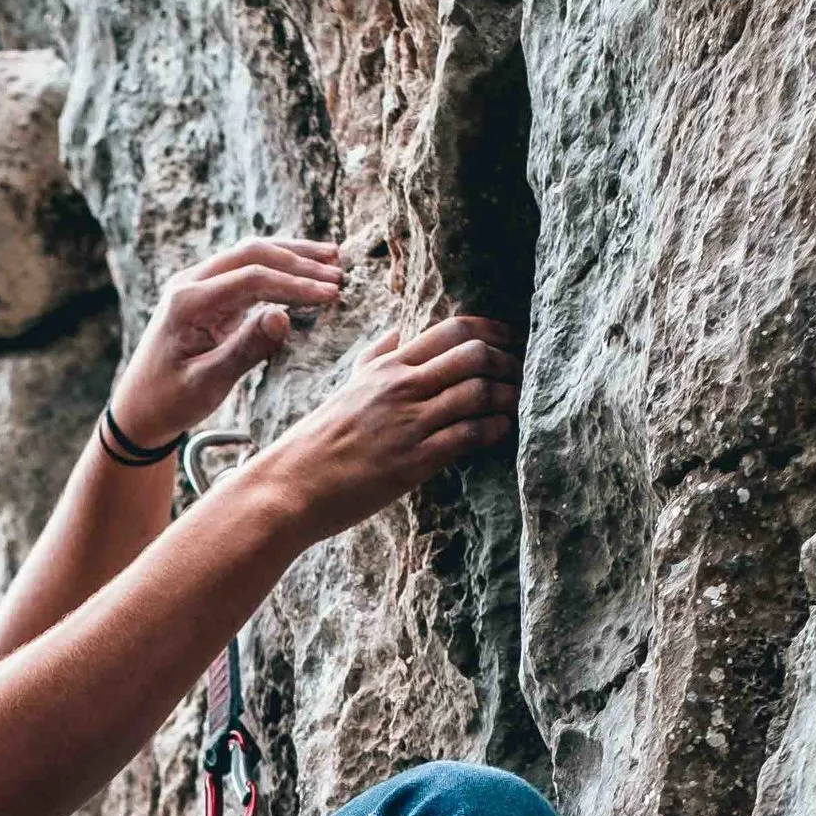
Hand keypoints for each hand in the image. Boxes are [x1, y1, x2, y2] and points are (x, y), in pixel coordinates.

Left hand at [107, 236, 346, 449]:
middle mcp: (191, 283)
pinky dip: (278, 271)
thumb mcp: (207, 384)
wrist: (138, 411)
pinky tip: (306, 274)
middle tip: (337, 275)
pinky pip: (247, 272)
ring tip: (332, 260)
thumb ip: (245, 350)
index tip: (329, 295)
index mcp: (187, 302)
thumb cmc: (169, 402)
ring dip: (291, 257)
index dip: (294, 283)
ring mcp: (198, 285)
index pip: (250, 277)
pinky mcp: (209, 295)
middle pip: (252, 253)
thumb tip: (283, 316)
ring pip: (250, 256)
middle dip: (298, 261)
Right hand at [261, 317, 520, 533]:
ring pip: (477, 393)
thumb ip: (376, 356)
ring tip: (518, 403)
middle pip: (473, 355)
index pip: (453, 329)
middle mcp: (401, 388)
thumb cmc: (320, 440)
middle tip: (522, 373)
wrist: (293, 486)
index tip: (509, 339)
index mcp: (388, 366)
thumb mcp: (348, 387)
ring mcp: (408, 423)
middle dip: (507, 361)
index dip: (492, 330)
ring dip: (508, 396)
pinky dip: (493, 429)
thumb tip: (399, 330)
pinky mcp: (413, 461)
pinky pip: (467, 435)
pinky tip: (502, 430)